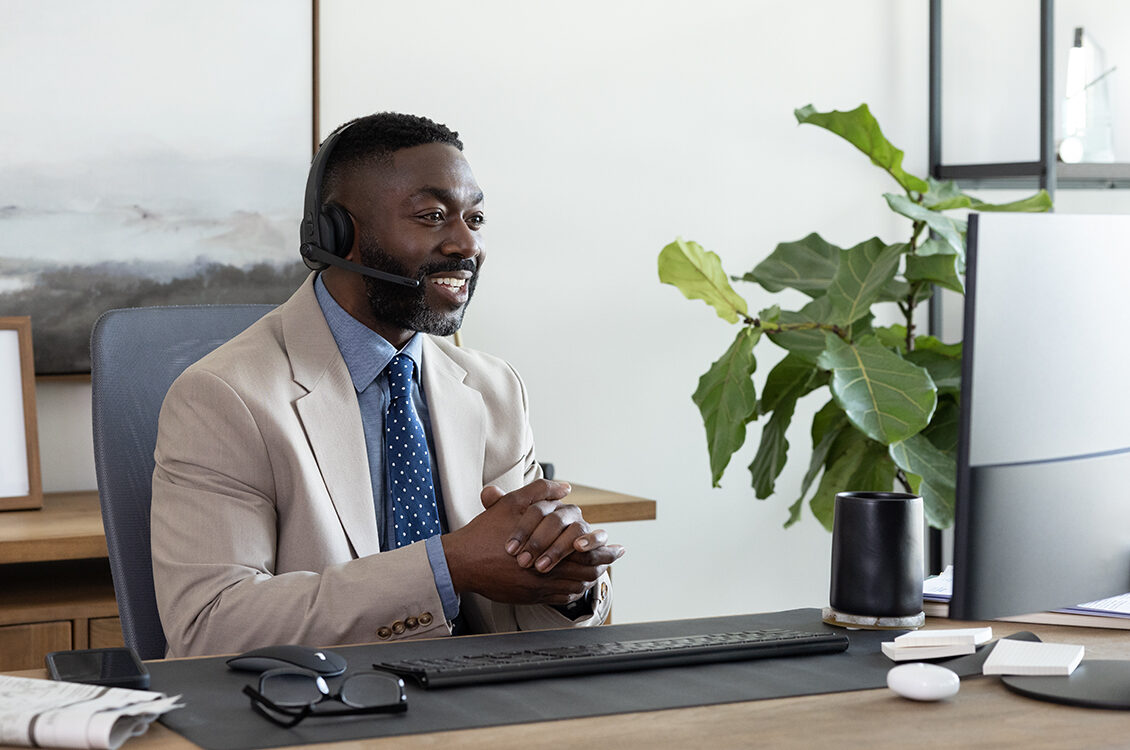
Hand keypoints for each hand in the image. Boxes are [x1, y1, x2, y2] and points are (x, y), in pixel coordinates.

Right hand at [441, 479, 621, 604]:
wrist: (462, 561)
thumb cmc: (486, 532)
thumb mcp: (513, 503)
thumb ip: (541, 492)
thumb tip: (566, 488)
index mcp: (549, 548)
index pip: (588, 553)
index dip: (606, 551)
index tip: (619, 549)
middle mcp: (547, 572)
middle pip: (587, 572)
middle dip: (603, 565)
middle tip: (612, 559)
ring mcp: (538, 587)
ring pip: (575, 586)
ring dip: (588, 578)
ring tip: (597, 571)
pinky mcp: (529, 597)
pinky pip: (559, 598)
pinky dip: (571, 591)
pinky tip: (574, 584)